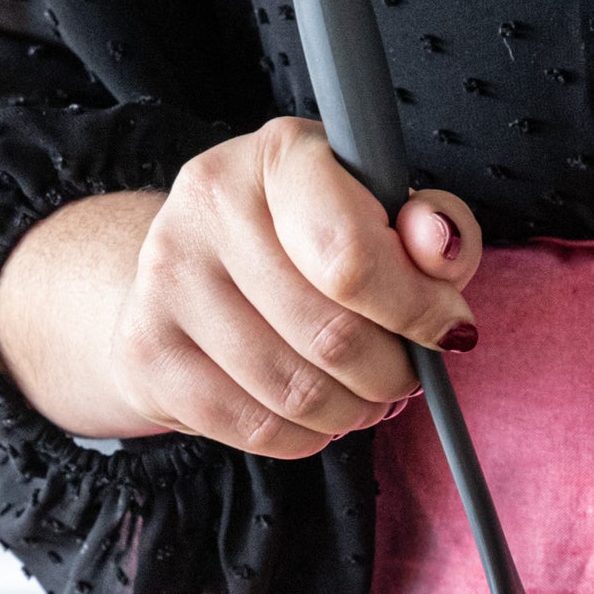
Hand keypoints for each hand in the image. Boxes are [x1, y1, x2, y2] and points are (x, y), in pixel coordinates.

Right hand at [0, 116, 482, 452]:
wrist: (196, 268)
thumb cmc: (313, 240)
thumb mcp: (389, 218)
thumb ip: (437, 230)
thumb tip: (440, 250)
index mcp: (282, 155)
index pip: (351, 257)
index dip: (416, 312)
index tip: (446, 330)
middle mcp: (211, 201)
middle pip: (333, 337)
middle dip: (392, 374)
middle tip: (403, 376)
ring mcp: (167, 276)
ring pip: (300, 393)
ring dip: (355, 412)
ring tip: (362, 395)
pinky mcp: (146, 350)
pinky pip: (257, 429)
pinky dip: (305, 437)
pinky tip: (312, 412)